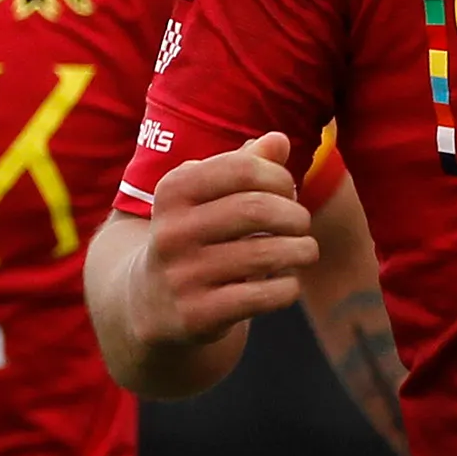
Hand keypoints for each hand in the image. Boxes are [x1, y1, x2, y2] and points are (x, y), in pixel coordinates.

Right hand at [124, 132, 318, 346]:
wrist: (150, 302)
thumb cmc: (195, 235)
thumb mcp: (206, 195)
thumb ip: (242, 164)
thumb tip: (280, 140)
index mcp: (173, 191)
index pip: (243, 169)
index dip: (279, 177)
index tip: (289, 191)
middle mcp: (172, 232)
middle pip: (256, 209)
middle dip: (294, 215)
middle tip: (302, 223)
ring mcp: (183, 276)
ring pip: (266, 254)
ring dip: (300, 250)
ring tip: (306, 251)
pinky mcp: (198, 315)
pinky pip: (263, 296)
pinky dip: (287, 287)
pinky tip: (287, 283)